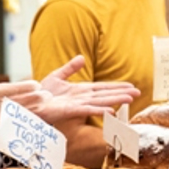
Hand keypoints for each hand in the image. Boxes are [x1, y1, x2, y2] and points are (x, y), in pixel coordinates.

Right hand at [0, 49, 41, 126]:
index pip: (3, 91)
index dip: (21, 89)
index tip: (36, 85)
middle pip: (11, 104)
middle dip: (30, 101)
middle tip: (48, 97)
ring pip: (10, 114)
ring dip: (27, 110)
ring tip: (44, 105)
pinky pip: (2, 120)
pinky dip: (17, 119)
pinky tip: (28, 117)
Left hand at [25, 55, 139, 124]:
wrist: (30, 101)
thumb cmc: (42, 93)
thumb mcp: (57, 76)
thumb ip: (70, 68)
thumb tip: (82, 58)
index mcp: (81, 90)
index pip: (103, 88)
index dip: (117, 87)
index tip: (131, 86)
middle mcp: (82, 98)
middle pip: (105, 95)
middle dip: (122, 94)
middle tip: (138, 93)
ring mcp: (77, 104)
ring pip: (100, 102)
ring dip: (115, 101)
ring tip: (130, 99)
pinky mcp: (70, 110)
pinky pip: (87, 110)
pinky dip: (99, 110)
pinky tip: (110, 111)